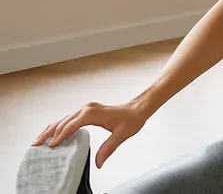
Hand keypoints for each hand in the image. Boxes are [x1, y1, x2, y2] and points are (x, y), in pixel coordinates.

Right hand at [32, 100, 149, 167]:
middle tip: (35, 145)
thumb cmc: (131, 119)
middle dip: (48, 133)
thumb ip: (108, 149)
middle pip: (62, 122)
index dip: (60, 136)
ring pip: (63, 120)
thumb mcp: (122, 135)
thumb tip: (99, 164)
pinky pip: (69, 120)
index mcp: (92, 113)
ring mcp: (85, 109)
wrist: (137, 108)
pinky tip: (53, 136)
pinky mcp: (86, 111)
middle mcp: (86, 109)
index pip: (71, 125)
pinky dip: (59, 127)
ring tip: (38, 141)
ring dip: (50, 130)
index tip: (51, 146)